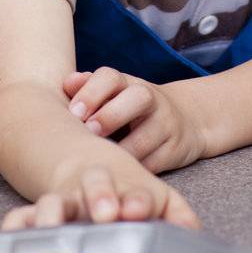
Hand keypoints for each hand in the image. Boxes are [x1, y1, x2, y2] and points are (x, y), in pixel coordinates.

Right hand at [2, 151, 198, 231]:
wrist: (79, 160)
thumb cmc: (125, 188)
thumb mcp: (156, 196)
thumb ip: (176, 214)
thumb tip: (193, 234)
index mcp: (126, 186)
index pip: (135, 191)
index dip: (138, 199)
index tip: (139, 208)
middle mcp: (93, 188)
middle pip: (96, 185)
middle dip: (101, 195)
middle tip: (108, 212)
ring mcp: (65, 199)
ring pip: (56, 201)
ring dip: (54, 212)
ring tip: (52, 227)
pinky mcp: (39, 212)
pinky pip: (22, 216)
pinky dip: (16, 225)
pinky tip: (12, 237)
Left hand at [63, 67, 203, 173]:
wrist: (184, 119)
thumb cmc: (129, 108)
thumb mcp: (112, 95)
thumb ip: (87, 88)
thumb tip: (67, 83)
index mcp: (126, 83)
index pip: (110, 77)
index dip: (91, 92)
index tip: (74, 112)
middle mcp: (150, 98)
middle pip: (137, 98)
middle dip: (110, 115)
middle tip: (89, 132)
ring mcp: (166, 123)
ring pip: (146, 136)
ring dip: (122, 149)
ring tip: (101, 159)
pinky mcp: (175, 149)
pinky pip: (155, 162)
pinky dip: (136, 170)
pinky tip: (118, 175)